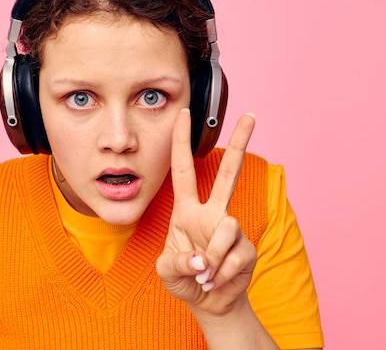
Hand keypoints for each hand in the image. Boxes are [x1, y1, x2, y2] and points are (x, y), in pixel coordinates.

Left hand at [156, 108, 256, 315]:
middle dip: (239, 144)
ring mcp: (231, 230)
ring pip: (227, 227)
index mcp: (187, 211)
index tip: (185, 114)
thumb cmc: (184, 279)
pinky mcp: (247, 248)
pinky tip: (215, 280)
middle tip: (250, 116)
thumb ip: (177, 262)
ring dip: (214, 256)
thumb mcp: (167, 271)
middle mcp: (210, 214)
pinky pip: (235, 255)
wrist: (208, 302)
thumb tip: (202, 257)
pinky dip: (221, 273)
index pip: (183, 170)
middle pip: (227, 174)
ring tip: (205, 274)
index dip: (182, 143)